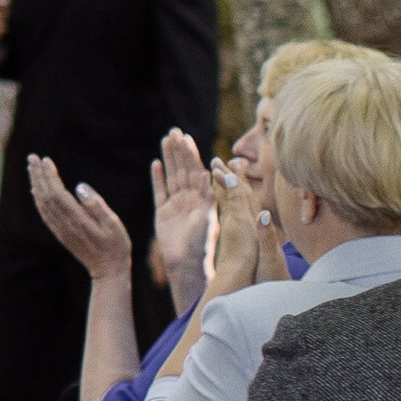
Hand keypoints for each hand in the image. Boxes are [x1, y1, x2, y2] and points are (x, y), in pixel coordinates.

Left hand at [27, 154, 131, 279]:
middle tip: (32, 157)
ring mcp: (61, 230)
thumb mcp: (113, 224)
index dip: (50, 176)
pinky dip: (38, 199)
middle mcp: (65, 224)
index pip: (57, 194)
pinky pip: (44, 213)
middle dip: (38, 175)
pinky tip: (36, 190)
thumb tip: (79, 186)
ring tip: (32, 167)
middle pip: (45, 196)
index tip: (46, 160)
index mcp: (77, 220)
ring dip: (36, 184)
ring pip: (42, 204)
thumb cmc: (116, 246)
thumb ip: (96, 205)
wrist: (108, 271)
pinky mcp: (61, 234)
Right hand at [150, 130, 215, 309]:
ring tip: (166, 138)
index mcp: (208, 201)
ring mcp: (178, 205)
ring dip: (170, 157)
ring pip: (173, 175)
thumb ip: (229, 208)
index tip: (194, 140)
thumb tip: (244, 195)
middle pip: (187, 170)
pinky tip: (156, 162)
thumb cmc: (208, 251)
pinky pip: (160, 190)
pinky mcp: (164, 213)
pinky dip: (157, 177)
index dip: (201, 158)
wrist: (191, 268)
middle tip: (178, 131)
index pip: (206, 175)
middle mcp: (194, 200)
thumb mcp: (226, 227)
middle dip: (182, 151)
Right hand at [205, 160, 271, 298]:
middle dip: (227, 177)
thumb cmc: (273, 277)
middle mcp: (256, 225)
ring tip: (219, 172)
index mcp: (257, 225)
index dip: (229, 180)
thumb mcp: (269, 257)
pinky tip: (226, 200)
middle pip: (240, 194)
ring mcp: (253, 232)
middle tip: (215, 161)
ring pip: (239, 202)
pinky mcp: (250, 240)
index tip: (217, 165)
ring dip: (228, 186)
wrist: (279, 293)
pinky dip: (229, 202)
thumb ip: (267, 235)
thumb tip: (264, 213)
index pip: (241, 196)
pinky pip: (238, 215)